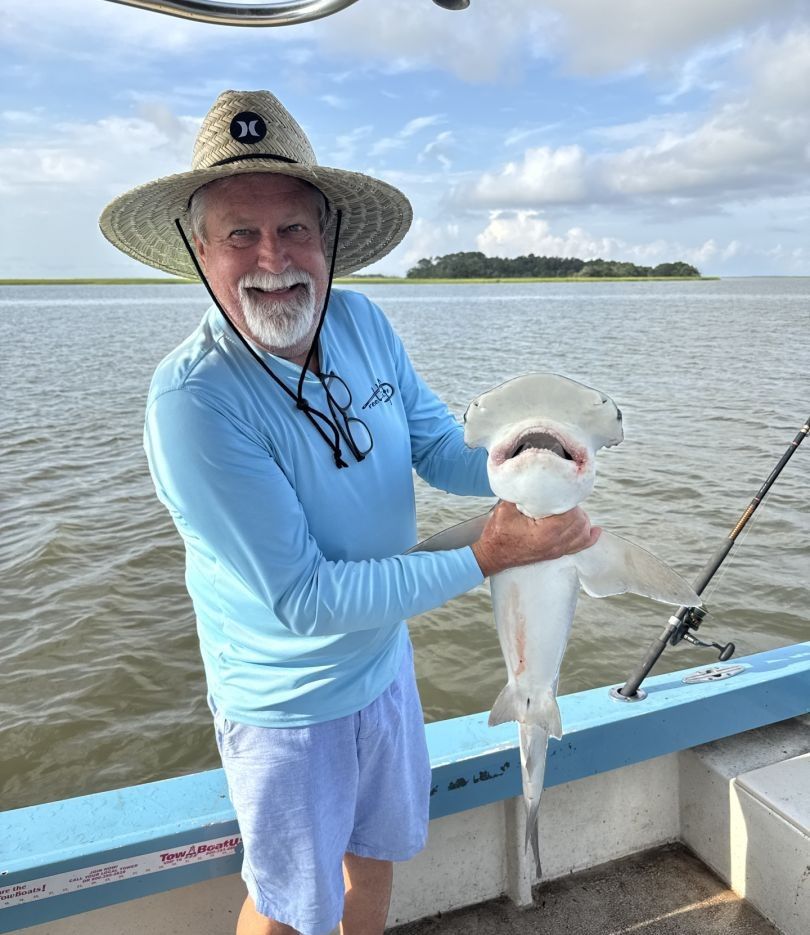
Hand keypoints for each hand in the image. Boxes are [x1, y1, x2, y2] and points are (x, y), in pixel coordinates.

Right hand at [471, 501, 599, 577]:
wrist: (492, 554)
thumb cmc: (498, 533)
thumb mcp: (506, 507)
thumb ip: (522, 492)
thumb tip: (532, 474)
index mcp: (545, 532)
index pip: (571, 513)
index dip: (569, 499)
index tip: (561, 490)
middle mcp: (555, 544)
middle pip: (580, 522)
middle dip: (576, 508)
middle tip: (564, 497)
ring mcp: (557, 550)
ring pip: (583, 534)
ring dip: (582, 519)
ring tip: (573, 508)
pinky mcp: (556, 554)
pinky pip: (580, 547)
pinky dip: (589, 538)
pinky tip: (595, 530)